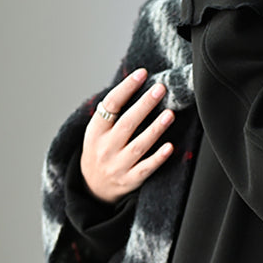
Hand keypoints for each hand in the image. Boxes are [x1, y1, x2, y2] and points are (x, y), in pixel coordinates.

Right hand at [80, 68, 174, 202]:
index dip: (126, 88)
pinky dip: (157, 158)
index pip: (111, 104)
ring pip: (139, 145)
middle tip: (160, 89)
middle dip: (144, 105)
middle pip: (127, 123)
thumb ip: (113, 113)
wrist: (92, 188)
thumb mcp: (97, 131)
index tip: (142, 73)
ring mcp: (118, 165)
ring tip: (169, 114)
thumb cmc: (100, 151)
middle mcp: (106, 148)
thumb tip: (138, 84)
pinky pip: (146, 168)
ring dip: (155, 129)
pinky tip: (170, 147)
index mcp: (96, 131)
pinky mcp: (130, 181)